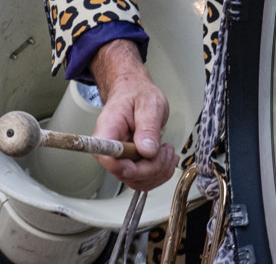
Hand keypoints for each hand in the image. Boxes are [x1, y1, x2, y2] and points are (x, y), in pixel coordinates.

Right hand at [90, 38, 178, 190]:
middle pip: (128, 174)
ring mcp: (119, 160)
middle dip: (153, 165)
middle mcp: (109, 151)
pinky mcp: (130, 165)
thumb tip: (147, 150)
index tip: (148, 156)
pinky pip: (144, 180)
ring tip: (168, 151)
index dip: (129, 166)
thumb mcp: (148, 104)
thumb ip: (148, 126)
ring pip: (138, 181)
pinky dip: (160, 173)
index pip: (110, 160)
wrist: (133, 93)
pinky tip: (166, 158)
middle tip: (165, 148)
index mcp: (107, 133)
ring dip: (159, 170)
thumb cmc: (136, 95)